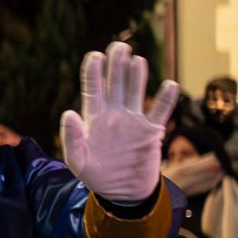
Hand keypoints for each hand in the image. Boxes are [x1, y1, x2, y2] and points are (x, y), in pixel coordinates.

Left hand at [60, 41, 178, 203]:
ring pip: (136, 92)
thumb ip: (71, 137)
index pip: (93, 90)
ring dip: (137, 75)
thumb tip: (68, 112)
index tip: (95, 55)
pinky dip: (166, 99)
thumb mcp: (77, 161)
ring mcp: (133, 121)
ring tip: (137, 58)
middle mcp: (114, 115)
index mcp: (94, 119)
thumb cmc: (96, 175)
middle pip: (116, 84)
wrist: (122, 192)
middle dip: (117, 65)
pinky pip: (160, 111)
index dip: (93, 72)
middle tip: (120, 46)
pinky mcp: (151, 132)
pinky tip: (170, 84)